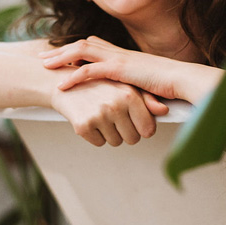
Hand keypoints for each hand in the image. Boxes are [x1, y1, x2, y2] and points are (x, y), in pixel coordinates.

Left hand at [41, 36, 179, 98]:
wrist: (184, 80)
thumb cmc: (171, 85)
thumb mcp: (148, 84)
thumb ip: (135, 86)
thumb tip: (130, 96)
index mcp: (124, 55)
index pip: (95, 44)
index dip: (75, 49)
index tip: (60, 55)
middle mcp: (119, 52)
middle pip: (83, 44)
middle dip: (61, 50)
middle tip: (42, 57)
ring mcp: (119, 59)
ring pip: (82, 51)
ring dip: (61, 58)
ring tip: (44, 65)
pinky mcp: (120, 69)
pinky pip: (91, 71)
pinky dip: (73, 76)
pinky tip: (60, 85)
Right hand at [51, 75, 168, 146]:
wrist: (61, 82)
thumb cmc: (98, 85)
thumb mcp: (124, 86)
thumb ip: (146, 99)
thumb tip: (164, 110)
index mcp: (129, 95)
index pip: (148, 129)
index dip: (142, 129)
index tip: (134, 122)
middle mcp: (115, 106)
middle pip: (132, 139)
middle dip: (126, 133)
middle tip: (115, 119)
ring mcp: (99, 116)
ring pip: (116, 142)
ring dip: (110, 133)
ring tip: (100, 115)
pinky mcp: (83, 126)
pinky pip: (99, 143)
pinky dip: (95, 135)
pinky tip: (89, 118)